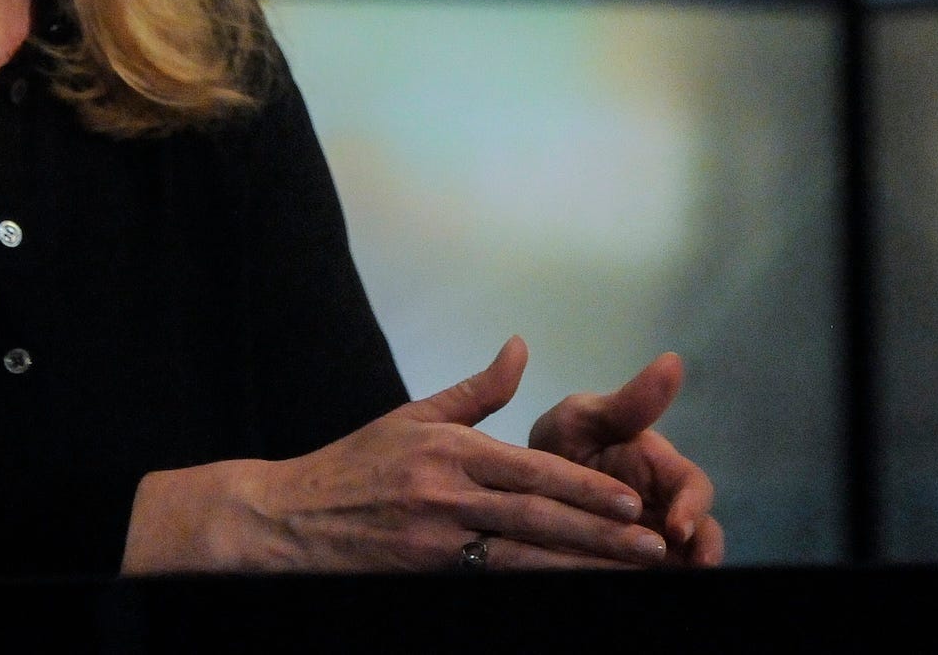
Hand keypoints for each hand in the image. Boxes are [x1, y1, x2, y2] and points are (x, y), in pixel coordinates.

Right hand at [123, 337, 672, 573]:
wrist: (287, 518)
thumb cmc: (354, 466)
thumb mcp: (413, 416)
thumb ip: (477, 390)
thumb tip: (521, 348)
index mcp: (450, 451)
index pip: (533, 471)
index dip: (585, 489)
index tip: (630, 501)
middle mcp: (448, 495)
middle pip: (538, 518)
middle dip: (599, 534)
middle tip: (649, 543)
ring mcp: (437, 540)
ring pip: (522, 557)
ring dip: (578, 566)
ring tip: (626, 573)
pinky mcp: (424, 572)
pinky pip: (490, 581)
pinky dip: (531, 585)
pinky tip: (565, 589)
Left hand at [528, 352, 724, 565]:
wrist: (521, 481)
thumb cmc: (562, 440)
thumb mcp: (585, 417)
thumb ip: (629, 402)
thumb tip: (673, 360)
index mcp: (660, 468)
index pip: (693, 488)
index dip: (694, 507)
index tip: (680, 527)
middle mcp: (662, 507)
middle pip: (699, 533)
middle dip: (703, 550)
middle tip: (695, 568)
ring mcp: (648, 538)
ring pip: (676, 559)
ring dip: (676, 569)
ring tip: (662, 580)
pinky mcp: (625, 561)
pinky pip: (639, 572)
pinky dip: (639, 576)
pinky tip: (626, 580)